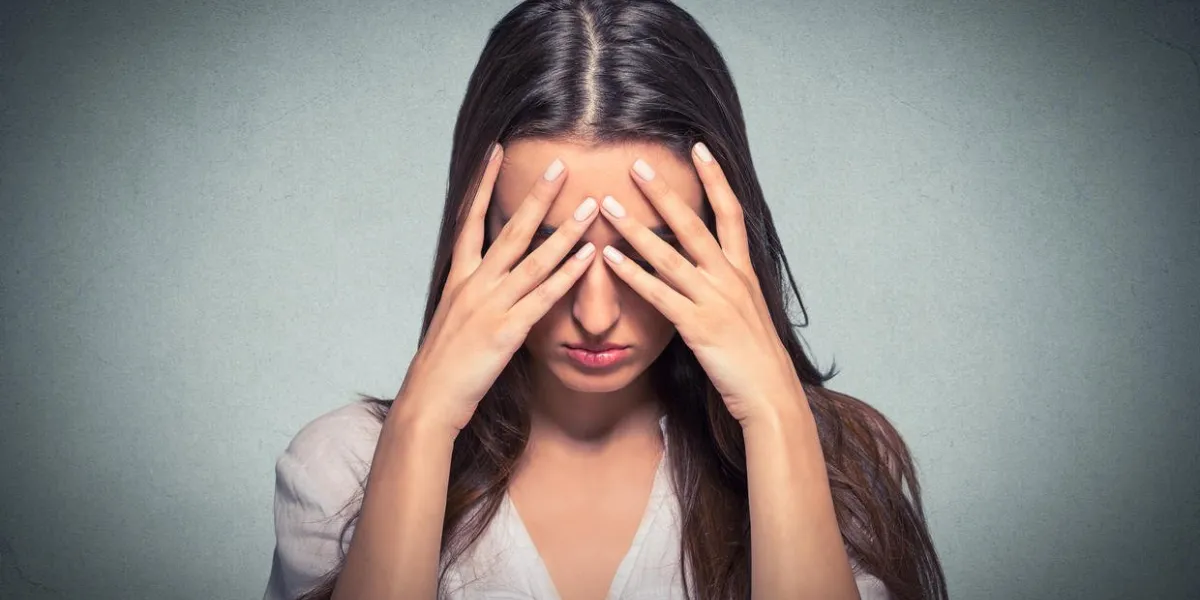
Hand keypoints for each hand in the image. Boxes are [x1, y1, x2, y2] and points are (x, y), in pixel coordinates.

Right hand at [394, 147, 599, 435]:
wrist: (429, 399)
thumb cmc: (443, 364)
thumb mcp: (453, 319)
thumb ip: (474, 294)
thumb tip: (490, 279)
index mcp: (458, 279)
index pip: (471, 220)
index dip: (483, 185)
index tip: (496, 153)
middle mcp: (474, 284)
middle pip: (510, 231)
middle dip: (537, 196)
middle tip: (561, 166)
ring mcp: (491, 305)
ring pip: (534, 259)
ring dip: (565, 231)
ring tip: (590, 206)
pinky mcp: (507, 330)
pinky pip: (543, 297)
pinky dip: (567, 275)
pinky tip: (588, 258)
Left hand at [596, 144, 805, 426]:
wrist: (770, 393)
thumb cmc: (755, 357)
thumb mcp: (746, 311)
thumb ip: (725, 286)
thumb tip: (705, 268)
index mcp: (743, 272)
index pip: (730, 213)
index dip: (716, 179)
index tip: (699, 149)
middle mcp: (730, 278)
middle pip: (693, 225)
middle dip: (663, 193)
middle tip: (636, 164)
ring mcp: (714, 301)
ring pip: (669, 255)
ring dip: (635, 228)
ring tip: (607, 205)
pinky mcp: (698, 326)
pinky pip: (659, 294)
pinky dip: (632, 274)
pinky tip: (608, 259)